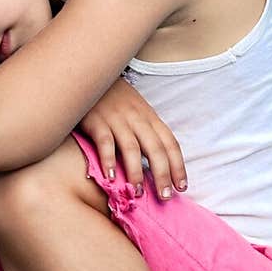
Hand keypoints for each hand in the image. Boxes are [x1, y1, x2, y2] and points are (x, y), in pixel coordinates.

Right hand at [77, 75, 186, 199]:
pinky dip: (109, 160)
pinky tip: (110, 177)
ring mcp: (117, 119)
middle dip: (163, 174)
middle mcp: (137, 118)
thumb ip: (145, 132)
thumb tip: (155, 163)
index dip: (178, 166)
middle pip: (155, 149)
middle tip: (165, 197)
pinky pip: (105, 143)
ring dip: (136, 172)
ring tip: (138, 192)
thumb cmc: (113, 97)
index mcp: (149, 117)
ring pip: (132, 148)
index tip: (182, 187)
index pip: (170, 143)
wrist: (89, 73)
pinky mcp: (97, 121)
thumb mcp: (135, 110)